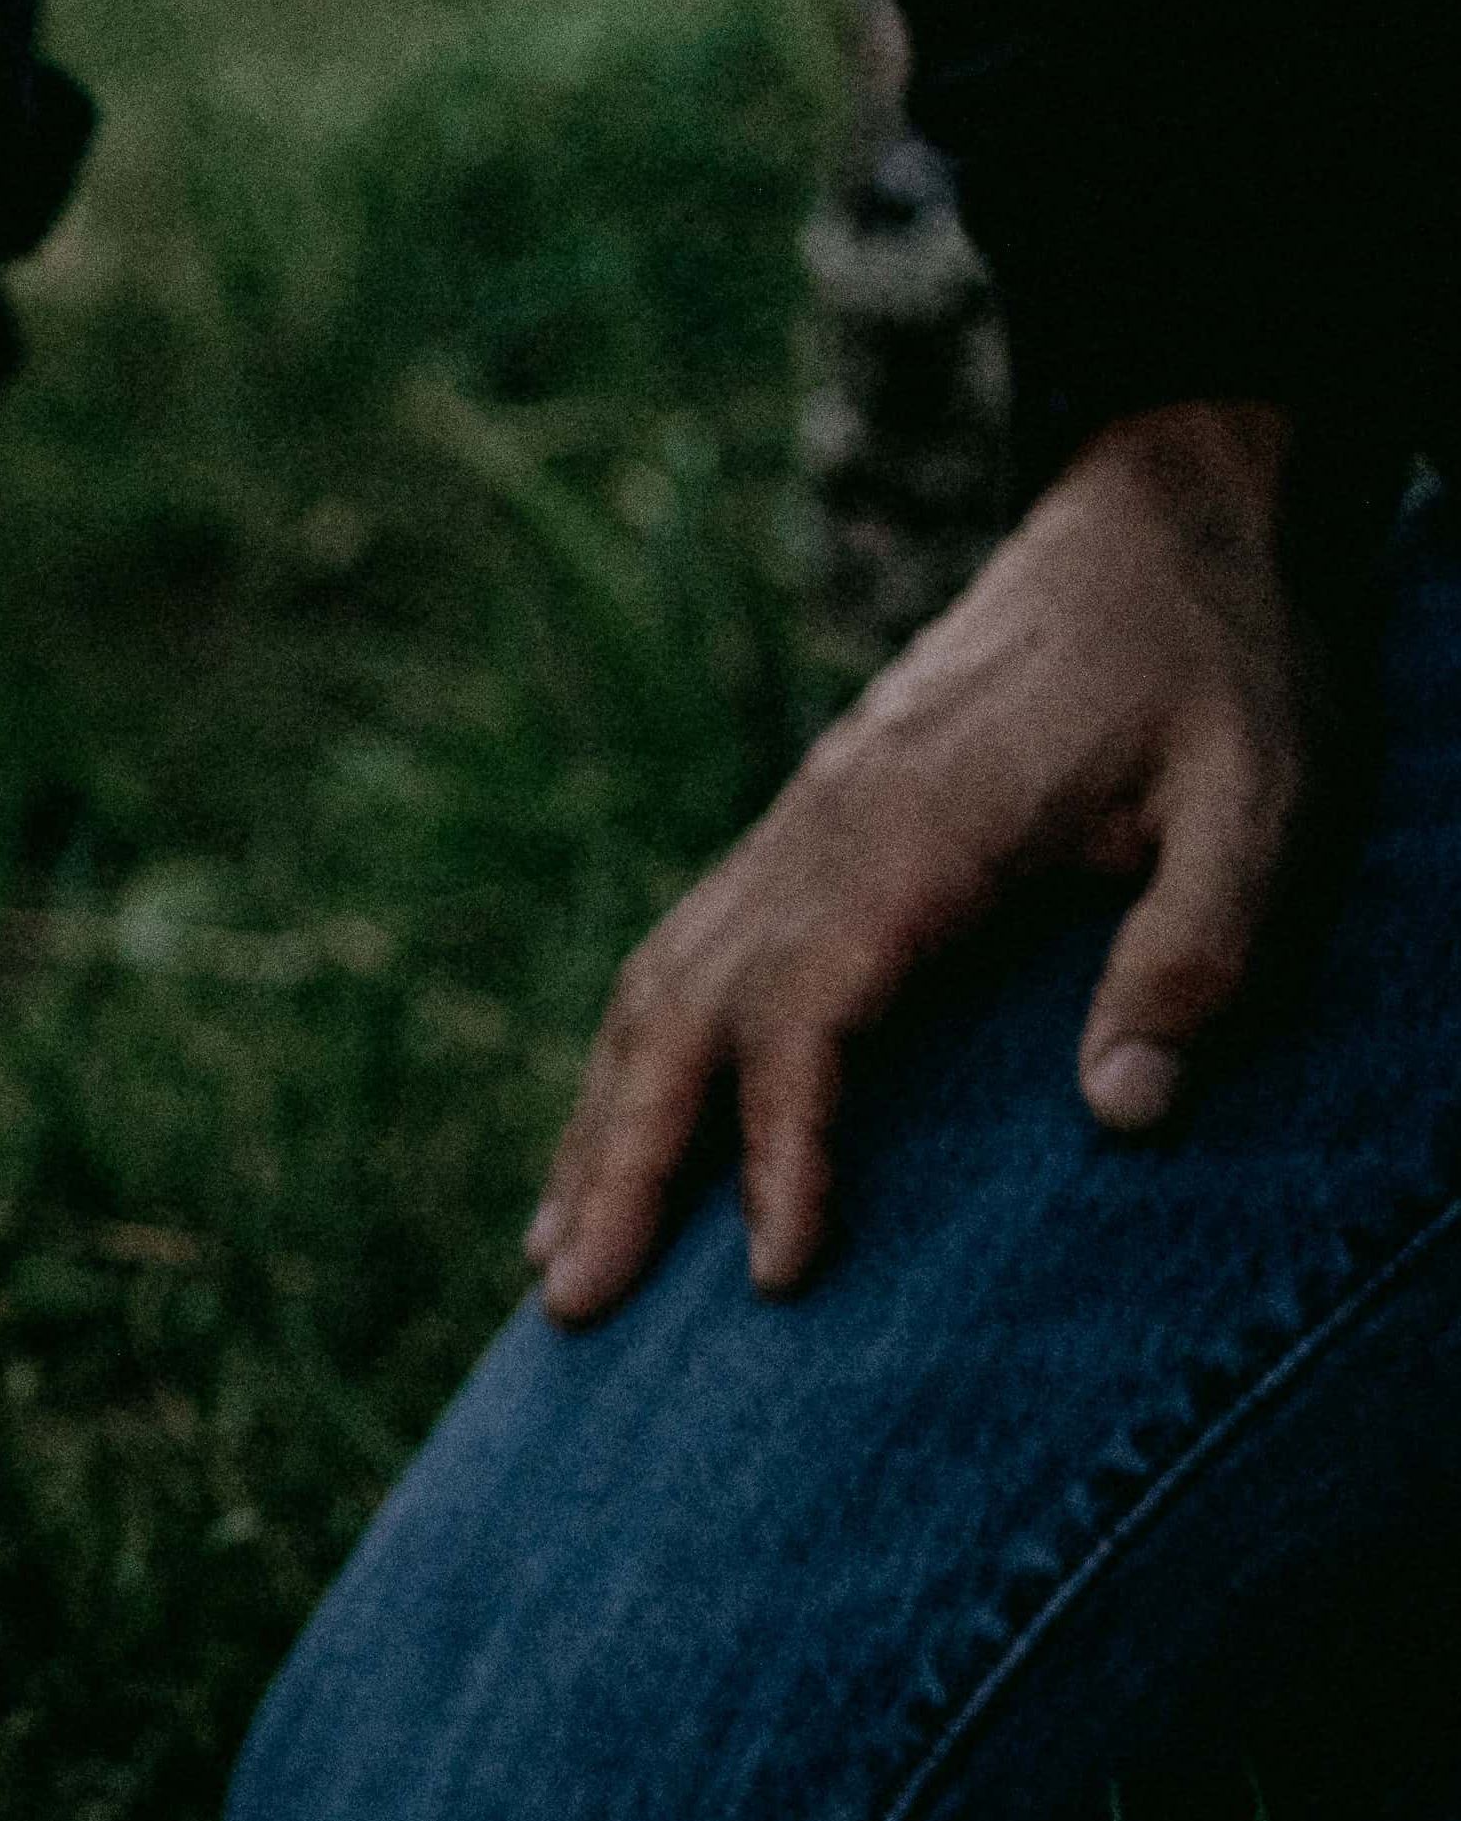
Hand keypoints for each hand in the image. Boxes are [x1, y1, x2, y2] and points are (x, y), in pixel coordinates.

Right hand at [529, 397, 1307, 1324]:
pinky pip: (680, 958)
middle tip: (569, 1309)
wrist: (1171, 511)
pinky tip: (605, 1140)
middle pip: (679, 1015)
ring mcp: (798, 827)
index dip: (781, 1149)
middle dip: (618, 1166)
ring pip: (655, 989)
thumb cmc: (1224, 661)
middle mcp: (823, 833)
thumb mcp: (1266, 793)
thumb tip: (1124, 1115)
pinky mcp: (805, 829)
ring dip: (595, 1127)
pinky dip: (624, 1063)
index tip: (776, 1276)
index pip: (805, 1013)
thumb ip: (1202, 946)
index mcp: (917, 832)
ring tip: (553, 1260)